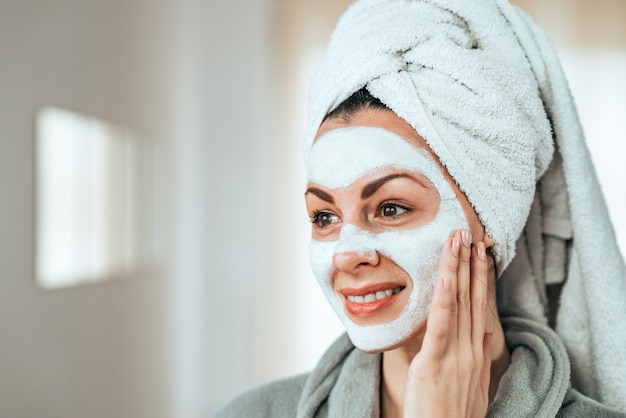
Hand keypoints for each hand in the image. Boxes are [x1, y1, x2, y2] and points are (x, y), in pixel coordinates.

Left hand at [404, 229, 496, 417]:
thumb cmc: (454, 416)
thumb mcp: (474, 384)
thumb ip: (480, 357)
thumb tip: (487, 335)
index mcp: (476, 353)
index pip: (479, 306)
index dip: (480, 276)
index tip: (480, 252)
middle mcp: (470, 350)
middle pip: (472, 298)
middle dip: (470, 264)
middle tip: (469, 233)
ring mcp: (455, 355)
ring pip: (458, 304)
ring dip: (459, 270)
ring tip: (459, 242)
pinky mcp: (434, 363)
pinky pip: (441, 327)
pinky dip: (445, 300)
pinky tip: (448, 278)